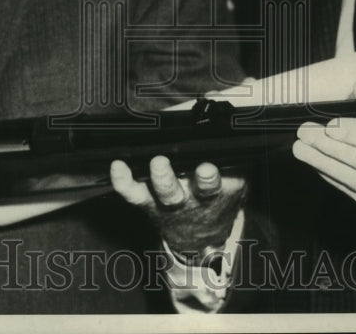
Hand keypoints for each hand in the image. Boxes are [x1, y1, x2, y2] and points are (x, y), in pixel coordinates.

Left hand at [110, 156, 244, 260]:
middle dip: (196, 179)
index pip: (219, 184)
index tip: (208, 167)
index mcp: (220, 192)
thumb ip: (235, 158)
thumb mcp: (236, 178)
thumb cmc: (218, 193)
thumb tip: (224, 122)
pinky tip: (118, 165)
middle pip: (198, 190)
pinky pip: (133, 193)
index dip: (212, 176)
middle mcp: (195, 199)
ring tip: (159, 163)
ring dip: (163, 178)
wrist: (201, 233)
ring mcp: (170, 202)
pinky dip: (123, 181)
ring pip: (166, 193)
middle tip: (194, 166)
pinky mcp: (148, 201)